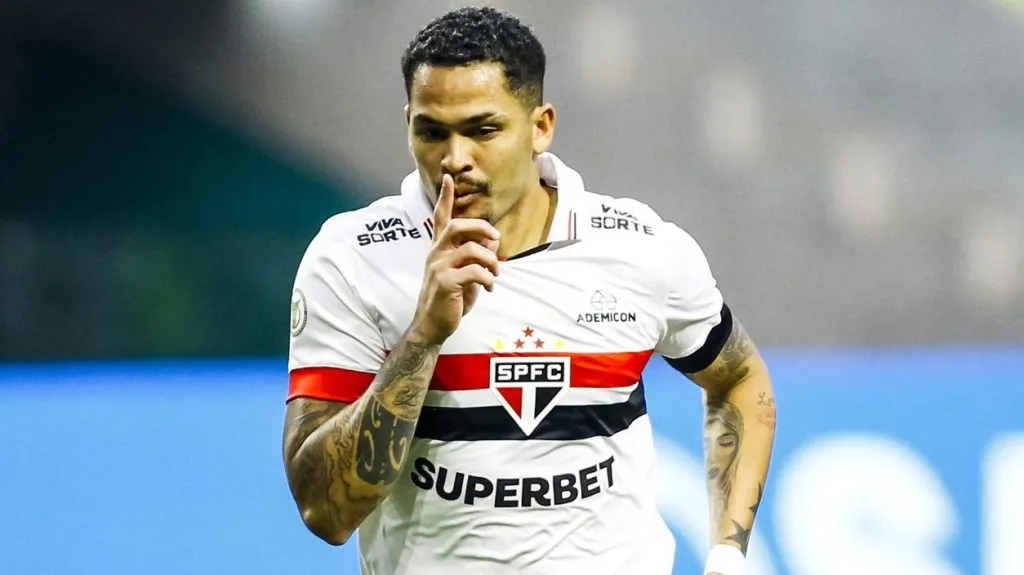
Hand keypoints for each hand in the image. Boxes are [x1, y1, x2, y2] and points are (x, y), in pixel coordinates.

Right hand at [410, 174, 499, 344]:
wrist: (432, 326)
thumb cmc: (449, 300)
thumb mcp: (467, 275)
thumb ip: (478, 256)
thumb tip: (493, 240)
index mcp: (439, 249)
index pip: (440, 218)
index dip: (444, 198)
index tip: (447, 177)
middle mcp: (436, 254)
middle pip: (457, 226)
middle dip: (481, 228)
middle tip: (496, 237)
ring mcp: (438, 267)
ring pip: (471, 249)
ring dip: (491, 260)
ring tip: (496, 273)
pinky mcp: (445, 283)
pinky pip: (474, 271)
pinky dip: (487, 278)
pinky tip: (489, 287)